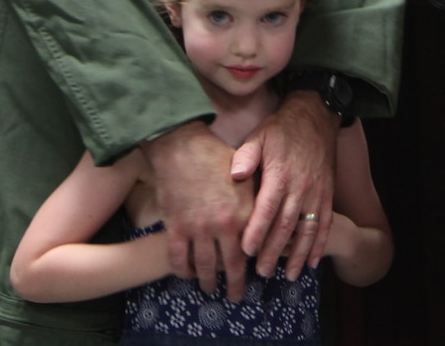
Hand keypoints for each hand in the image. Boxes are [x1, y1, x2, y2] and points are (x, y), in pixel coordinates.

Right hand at [141, 121, 254, 297]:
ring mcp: (198, 230)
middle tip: (235, 297)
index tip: (257, 276)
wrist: (182, 147)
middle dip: (234, 285)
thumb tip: (268, 220)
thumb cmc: (216, 156)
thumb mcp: (246, 176)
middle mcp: (223, 227)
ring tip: (210, 290)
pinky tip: (186, 275)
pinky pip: (178, 259)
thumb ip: (256, 201)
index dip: (254, 265)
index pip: (252, 249)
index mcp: (244, 214)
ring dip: (207, 282)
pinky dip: (182, 271)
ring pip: (203, 267)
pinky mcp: (176, 229)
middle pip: (230, 266)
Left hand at [230, 90, 338, 279]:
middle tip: (262, 272)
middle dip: (274, 251)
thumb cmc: (283, 129)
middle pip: (286, 225)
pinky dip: (320, 244)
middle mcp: (301, 187)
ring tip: (289, 276)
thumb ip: (246, 156)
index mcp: (280, 174)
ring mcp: (317, 193)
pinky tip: (314, 262)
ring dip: (299, 255)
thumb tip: (234, 174)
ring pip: (308, 230)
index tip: (246, 251)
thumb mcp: (260, 135)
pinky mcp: (327, 195)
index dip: (257, 231)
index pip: (267, 209)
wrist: (317, 117)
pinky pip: (325, 223)